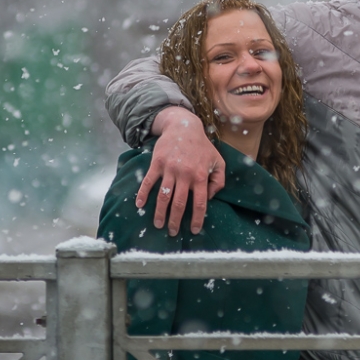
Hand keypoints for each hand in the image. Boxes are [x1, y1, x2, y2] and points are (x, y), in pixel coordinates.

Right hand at [136, 107, 225, 234]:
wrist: (184, 127)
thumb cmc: (202, 147)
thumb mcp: (218, 162)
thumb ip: (219, 181)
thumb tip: (210, 199)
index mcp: (201, 176)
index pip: (200, 203)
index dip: (196, 219)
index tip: (193, 230)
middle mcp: (185, 174)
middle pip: (179, 204)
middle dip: (175, 221)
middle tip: (172, 232)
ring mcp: (170, 169)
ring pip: (163, 196)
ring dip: (160, 213)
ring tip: (158, 224)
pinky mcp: (157, 163)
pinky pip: (148, 181)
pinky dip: (143, 194)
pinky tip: (140, 205)